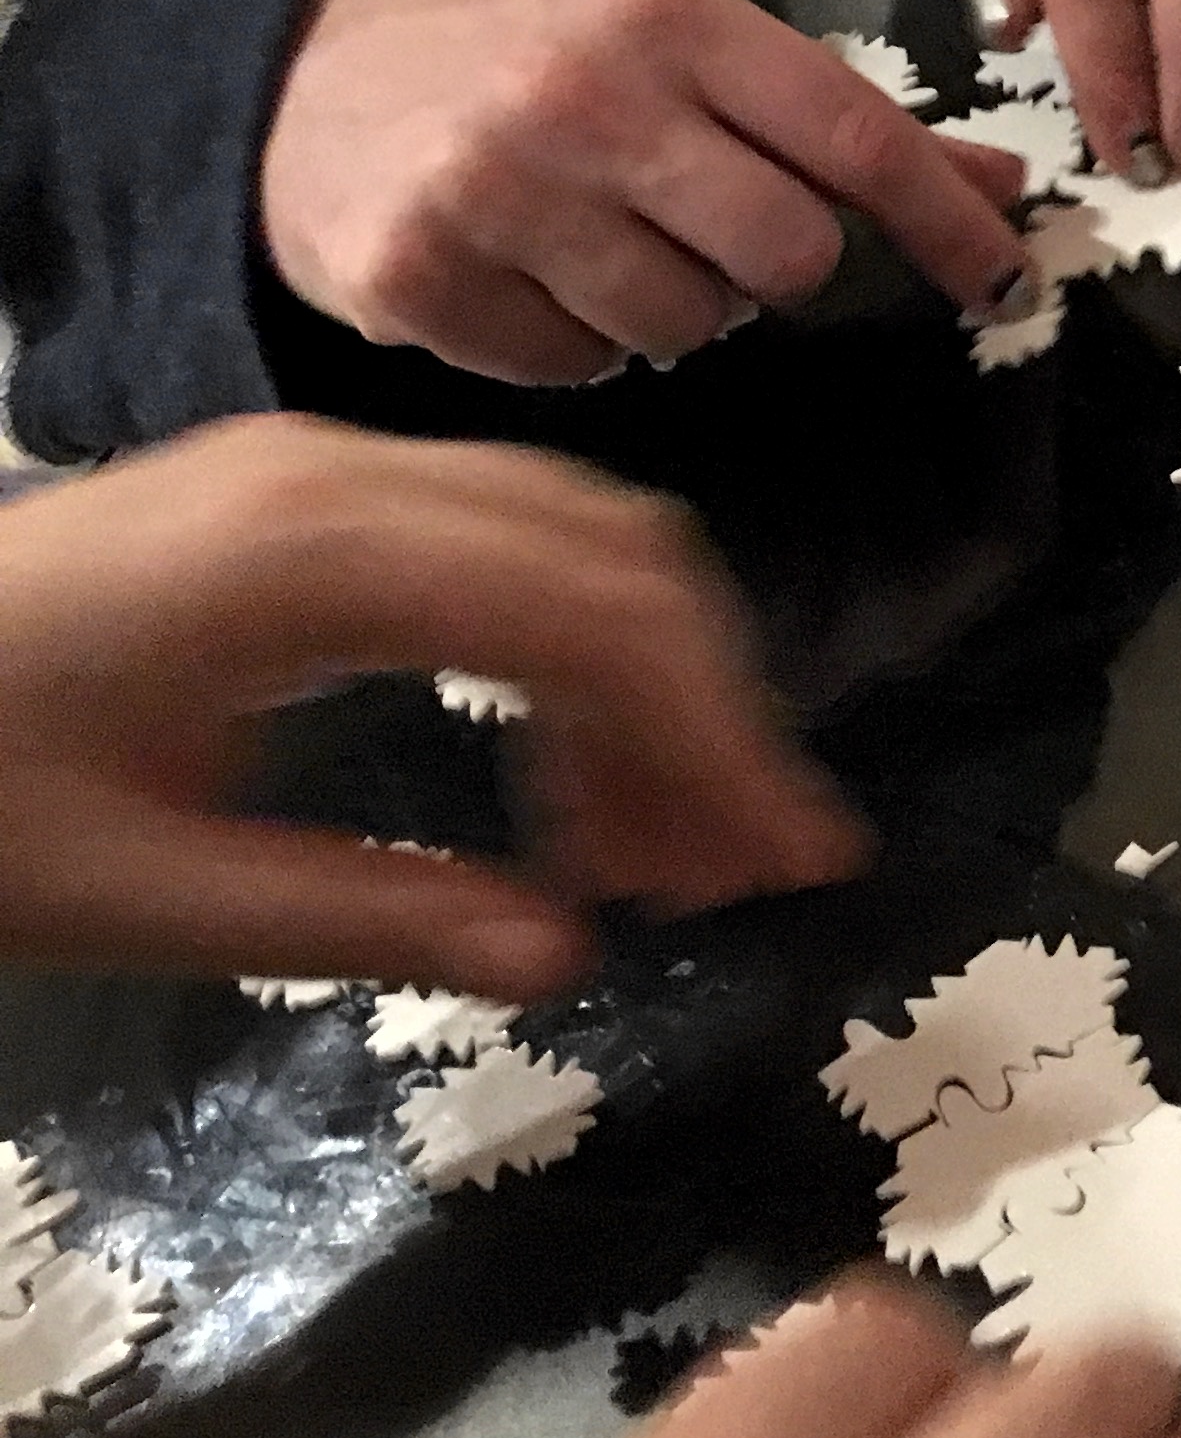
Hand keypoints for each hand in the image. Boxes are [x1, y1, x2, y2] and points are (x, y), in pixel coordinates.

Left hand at [0, 416, 861, 997]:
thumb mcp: (134, 893)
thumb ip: (365, 918)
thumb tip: (566, 960)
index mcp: (308, 557)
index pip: (591, 617)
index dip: (714, 737)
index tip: (790, 859)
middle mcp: (336, 480)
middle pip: (611, 556)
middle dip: (707, 712)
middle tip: (754, 869)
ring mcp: (316, 477)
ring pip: (571, 538)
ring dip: (650, 683)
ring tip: (671, 845)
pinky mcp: (296, 508)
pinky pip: (497, 543)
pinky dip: (570, 651)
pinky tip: (566, 773)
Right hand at [261, 0, 1036, 386]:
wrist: (285, 81)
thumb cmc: (514, 51)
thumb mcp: (670, 37)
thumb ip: (827, 113)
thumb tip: (998, 187)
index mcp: (665, 16)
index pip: (855, 135)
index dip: (948, 222)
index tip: (1012, 279)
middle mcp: (587, 98)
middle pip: (788, 253)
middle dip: (774, 265)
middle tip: (709, 229)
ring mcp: (496, 192)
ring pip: (690, 325)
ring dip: (672, 306)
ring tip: (599, 239)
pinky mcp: (422, 282)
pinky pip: (580, 368)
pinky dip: (576, 340)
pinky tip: (527, 273)